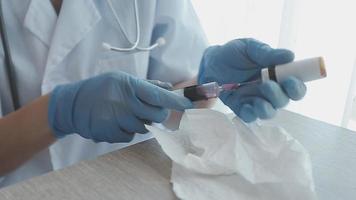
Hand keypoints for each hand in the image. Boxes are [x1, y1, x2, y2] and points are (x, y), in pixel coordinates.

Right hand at [48, 72, 192, 142]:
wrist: (72, 105)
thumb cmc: (100, 88)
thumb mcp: (121, 79)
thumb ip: (146, 84)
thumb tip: (168, 87)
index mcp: (129, 86)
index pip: (159, 95)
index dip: (176, 102)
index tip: (189, 105)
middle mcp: (124, 102)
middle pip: (157, 115)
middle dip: (158, 115)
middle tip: (148, 110)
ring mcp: (117, 119)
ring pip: (143, 127)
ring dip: (139, 122)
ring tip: (124, 113)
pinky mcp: (110, 133)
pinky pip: (129, 136)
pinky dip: (126, 131)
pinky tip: (115, 122)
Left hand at [198, 38, 305, 121]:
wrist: (210, 62)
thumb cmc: (233, 53)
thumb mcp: (249, 48)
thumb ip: (266, 53)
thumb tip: (289, 55)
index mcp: (276, 75)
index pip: (294, 86)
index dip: (297, 87)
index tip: (292, 80)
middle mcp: (269, 90)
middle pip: (284, 100)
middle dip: (280, 96)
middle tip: (267, 84)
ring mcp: (255, 100)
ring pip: (269, 112)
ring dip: (268, 108)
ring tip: (260, 99)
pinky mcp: (241, 108)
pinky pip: (250, 117)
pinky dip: (251, 114)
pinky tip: (248, 107)